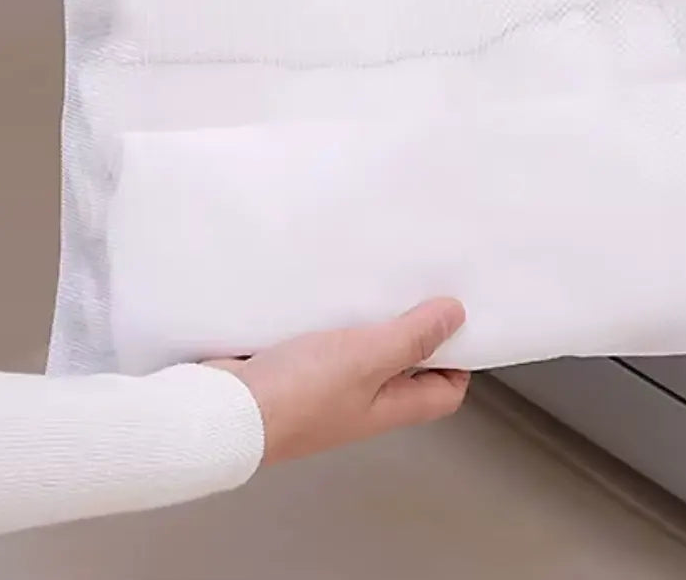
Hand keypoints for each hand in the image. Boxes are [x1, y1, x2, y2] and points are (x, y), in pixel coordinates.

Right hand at [208, 298, 469, 462]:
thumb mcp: (367, 358)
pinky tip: (330, 288)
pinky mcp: (292, 366)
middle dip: (415, 328)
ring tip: (380, 277)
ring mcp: (324, 385)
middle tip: (423, 284)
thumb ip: (412, 337)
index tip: (461, 318)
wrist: (224, 408)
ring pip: (362, 349)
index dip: (459, 360)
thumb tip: (456, 316)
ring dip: (371, 317)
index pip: (444, 392)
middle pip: (404, 367)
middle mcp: (360, 401)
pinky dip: (331, 314)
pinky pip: (323, 337)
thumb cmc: (298, 395)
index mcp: (387, 407)